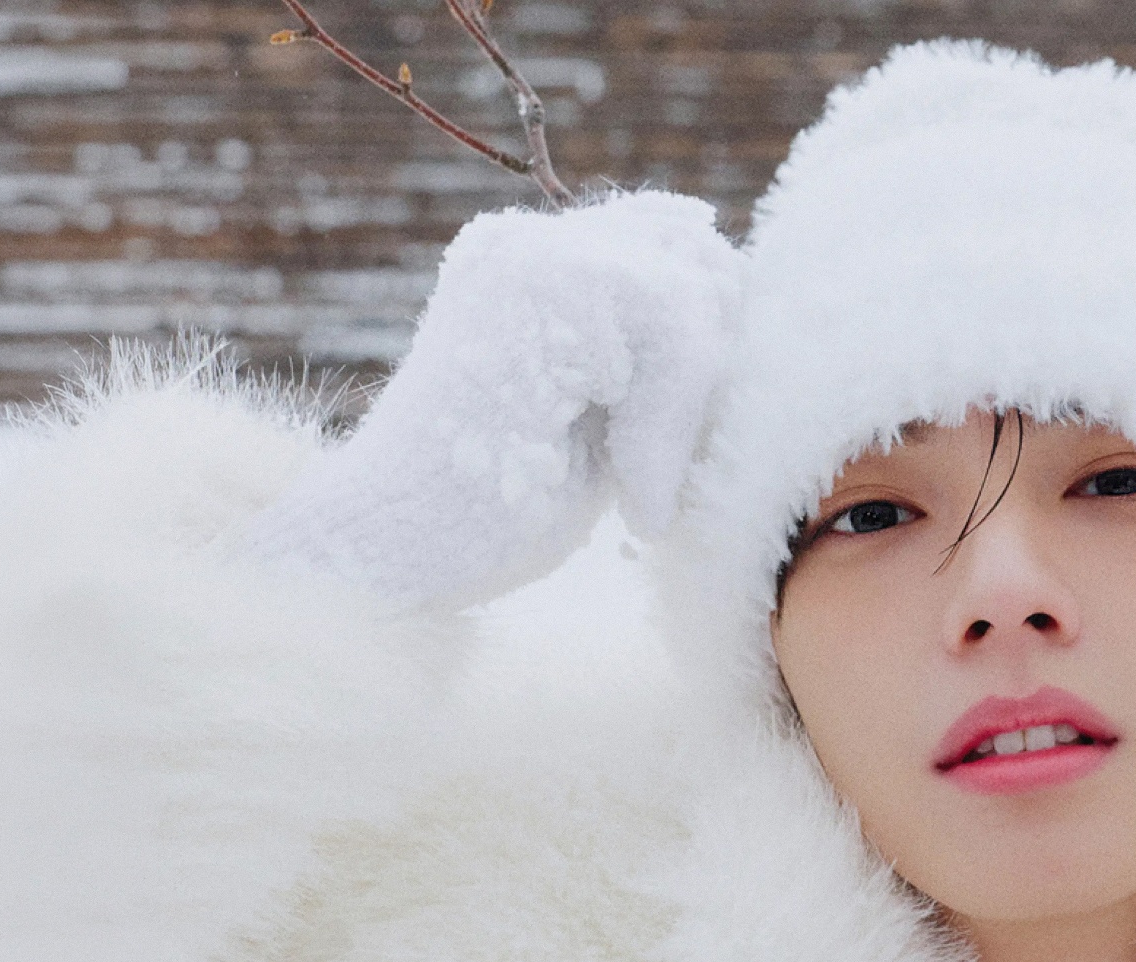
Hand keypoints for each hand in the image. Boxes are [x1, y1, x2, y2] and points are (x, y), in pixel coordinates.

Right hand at [241, 191, 739, 611]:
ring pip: (690, 289)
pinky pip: (672, 320)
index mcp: (540, 263)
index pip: (678, 241)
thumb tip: (738, 284)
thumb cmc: (501, 502)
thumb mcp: (606, 416)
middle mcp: (532, 241)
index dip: (709, 335)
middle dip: (705, 363)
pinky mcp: (539, 283)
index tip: (675, 438)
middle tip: (659, 464)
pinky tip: (634, 495)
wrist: (398, 546)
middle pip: (697, 255)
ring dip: (686, 403)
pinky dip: (671, 423)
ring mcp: (531, 251)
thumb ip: (656, 351)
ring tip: (641, 484)